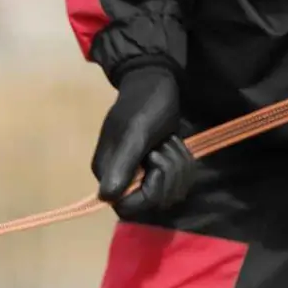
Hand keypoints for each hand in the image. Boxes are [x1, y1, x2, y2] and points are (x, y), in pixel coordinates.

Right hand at [93, 64, 197, 216]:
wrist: (157, 82)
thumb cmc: (146, 105)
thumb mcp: (136, 134)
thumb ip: (122, 165)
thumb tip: (105, 198)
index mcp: (108, 172)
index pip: (127, 205)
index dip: (149, 190)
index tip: (155, 162)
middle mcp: (121, 177)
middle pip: (152, 200)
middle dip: (168, 174)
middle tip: (165, 146)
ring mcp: (140, 173)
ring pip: (168, 191)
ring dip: (178, 166)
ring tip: (170, 142)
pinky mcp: (156, 167)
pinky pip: (175, 181)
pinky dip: (182, 164)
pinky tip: (175, 145)